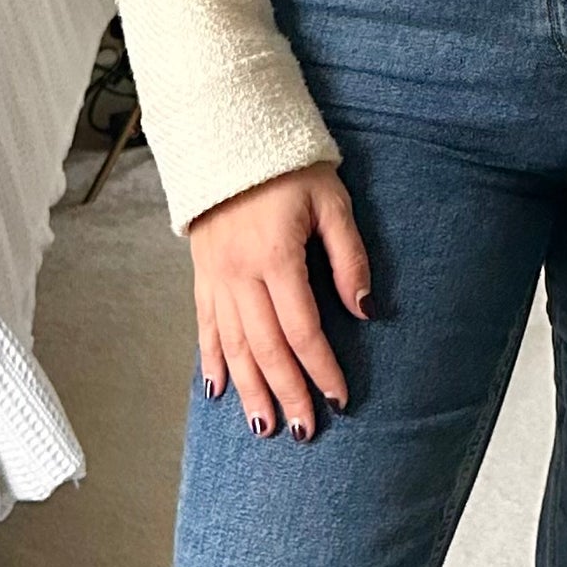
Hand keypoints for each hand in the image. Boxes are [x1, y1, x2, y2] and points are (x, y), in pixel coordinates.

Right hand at [190, 162, 370, 439]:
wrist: (228, 136)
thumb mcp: (332, 202)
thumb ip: (349, 258)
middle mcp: (239, 274)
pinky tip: (218, 389)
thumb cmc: (288, 166)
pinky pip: (205, 326)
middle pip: (266, 348)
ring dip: (249, 389)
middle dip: (286, 393)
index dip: (321, 368)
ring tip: (263, 426)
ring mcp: (215, 276)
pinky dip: (211, 360)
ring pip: (233, 346)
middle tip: (303, 430)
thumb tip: (365, 311)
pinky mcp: (201, 273)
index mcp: (276, 257)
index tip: (339, 397)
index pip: (302, 329)